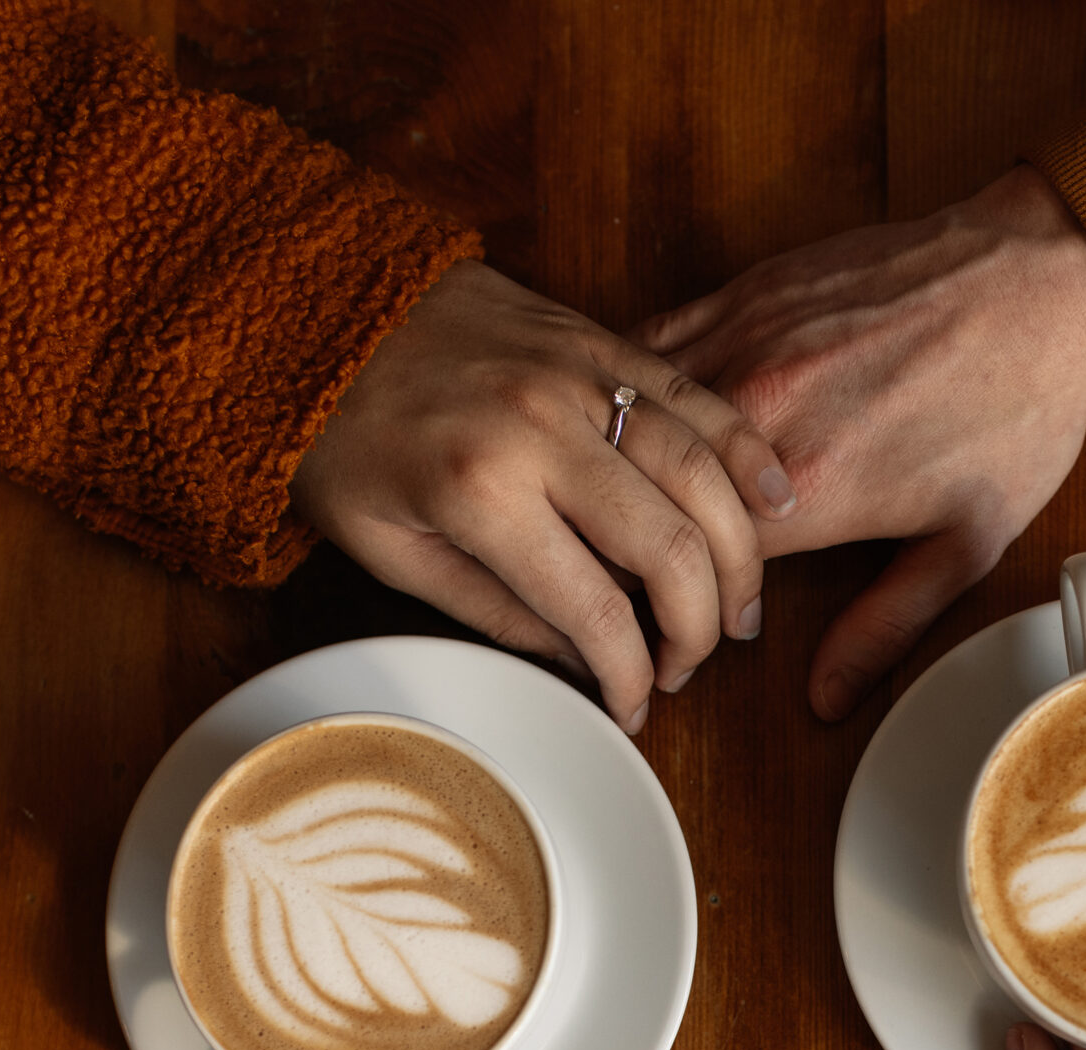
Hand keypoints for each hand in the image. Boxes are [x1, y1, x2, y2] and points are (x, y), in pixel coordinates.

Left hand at [292, 261, 795, 734]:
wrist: (311, 306)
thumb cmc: (339, 436)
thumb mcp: (389, 550)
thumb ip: (493, 611)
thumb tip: (583, 663)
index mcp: (480, 494)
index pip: (597, 611)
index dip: (630, 675)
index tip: (636, 706)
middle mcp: (542, 430)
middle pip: (671, 547)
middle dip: (699, 626)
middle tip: (692, 664)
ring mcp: (578, 374)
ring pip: (703, 471)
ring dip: (739, 551)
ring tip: (740, 607)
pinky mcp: (596, 338)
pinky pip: (696, 396)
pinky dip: (745, 451)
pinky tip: (774, 501)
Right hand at [637, 166, 1085, 719]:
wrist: (1037, 278)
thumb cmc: (1014, 405)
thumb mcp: (967, 542)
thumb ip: (886, 627)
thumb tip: (826, 698)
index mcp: (808, 489)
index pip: (688, 570)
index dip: (670, 604)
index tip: (673, 622)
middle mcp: (758, 416)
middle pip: (645, 498)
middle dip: (628, 544)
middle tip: (637, 571)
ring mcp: (742, 345)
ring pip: (631, 421)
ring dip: (620, 467)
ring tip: (623, 501)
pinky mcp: (740, 295)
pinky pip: (648, 348)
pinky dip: (631, 391)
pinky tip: (635, 420)